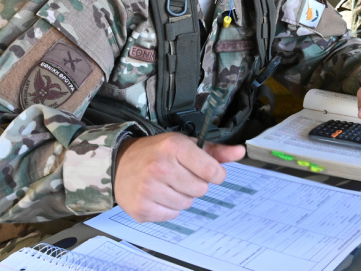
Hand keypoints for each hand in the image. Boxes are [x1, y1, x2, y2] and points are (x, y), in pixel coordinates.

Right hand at [113, 133, 244, 222]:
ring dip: (182, 196)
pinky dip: (169, 208)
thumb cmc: (157, 152)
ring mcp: (149, 189)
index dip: (216, 174)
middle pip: (201, 189)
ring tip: (168, 184)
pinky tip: (158, 195)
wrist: (119, 163)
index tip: (209, 172)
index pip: (212, 171)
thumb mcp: (185, 144)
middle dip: (195, 184)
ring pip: (187, 204)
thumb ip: (215, 151)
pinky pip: (172, 215)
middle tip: (180, 175)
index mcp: (174, 146)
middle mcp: (160, 167)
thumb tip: (241, 152)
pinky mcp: (142, 208)